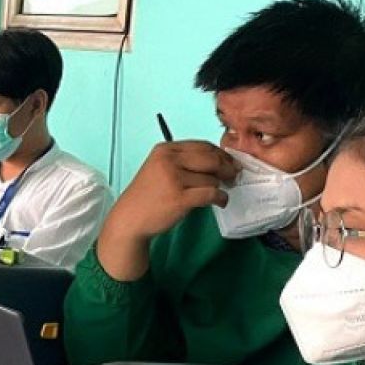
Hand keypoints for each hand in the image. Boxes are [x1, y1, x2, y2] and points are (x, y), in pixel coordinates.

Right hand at [97, 141, 237, 280]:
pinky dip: (221, 198)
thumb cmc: (148, 196)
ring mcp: (174, 179)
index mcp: (165, 150)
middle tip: (234, 176)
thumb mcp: (160, 168)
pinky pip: (211, 194)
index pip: (202, 146)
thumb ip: (183, 161)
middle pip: (211, 158)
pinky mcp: (179, 198)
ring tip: (219, 192)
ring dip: (220, 186)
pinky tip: (221, 201)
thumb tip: (219, 161)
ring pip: (212, 178)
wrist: (130, 218)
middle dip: (227, 167)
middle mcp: (169, 160)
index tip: (230, 162)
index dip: (221, 154)